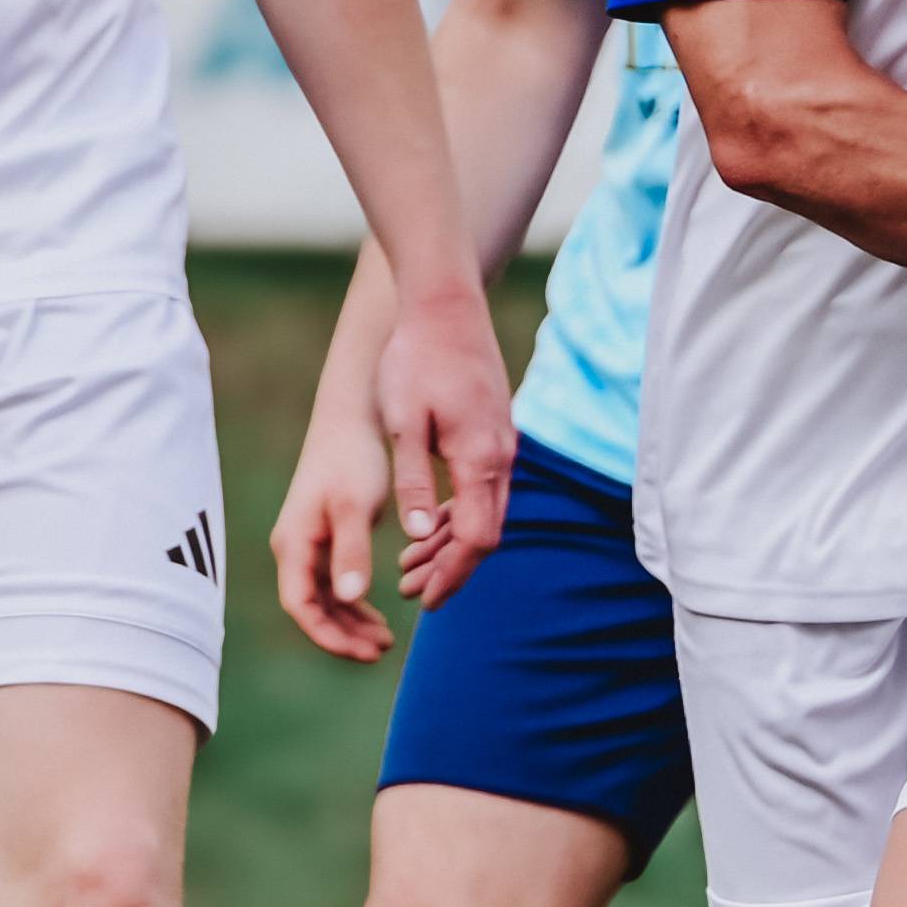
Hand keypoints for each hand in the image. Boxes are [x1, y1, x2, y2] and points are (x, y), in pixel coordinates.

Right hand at [270, 380, 399, 663]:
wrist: (353, 417)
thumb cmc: (353, 458)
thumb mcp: (355, 506)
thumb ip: (351, 551)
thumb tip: (350, 598)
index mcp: (294, 544)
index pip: (302, 606)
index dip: (329, 636)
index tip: (365, 653)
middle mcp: (295, 548)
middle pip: (311, 609)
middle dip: (343, 635)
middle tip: (382, 651)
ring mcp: (309, 543)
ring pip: (325, 598)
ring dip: (351, 622)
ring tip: (384, 641)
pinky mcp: (326, 536)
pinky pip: (335, 583)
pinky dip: (355, 603)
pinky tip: (377, 615)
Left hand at [378, 284, 517, 611]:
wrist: (445, 305)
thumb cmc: (416, 359)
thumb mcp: (403, 421)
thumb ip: (413, 479)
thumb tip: (418, 534)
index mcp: (479, 459)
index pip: (477, 538)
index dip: (453, 574)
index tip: (426, 601)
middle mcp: (500, 457)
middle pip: (486, 532)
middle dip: (451, 568)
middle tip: (411, 591)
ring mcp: (502, 444)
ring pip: (486, 512)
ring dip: (452, 543)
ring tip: (411, 566)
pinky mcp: (494, 432)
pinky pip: (484, 488)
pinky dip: (459, 513)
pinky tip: (429, 524)